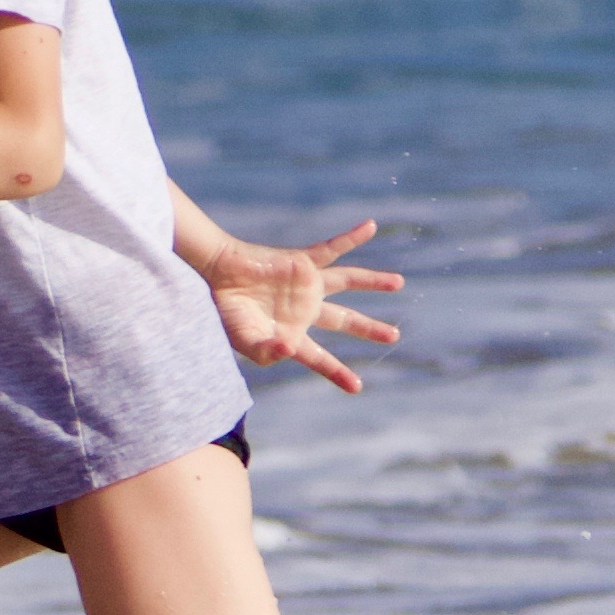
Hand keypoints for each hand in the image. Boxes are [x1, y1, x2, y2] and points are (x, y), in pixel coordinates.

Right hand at [197, 218, 403, 393]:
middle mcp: (305, 309)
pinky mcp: (303, 261)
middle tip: (394, 335)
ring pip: (347, 281)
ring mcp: (307, 284)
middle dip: (369, 328)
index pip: (320, 357)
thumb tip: (290, 348)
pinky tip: (371, 226)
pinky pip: (332, 248)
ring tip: (398, 283)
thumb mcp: (244, 340)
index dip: (337, 372)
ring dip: (372, 282)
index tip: (356, 387)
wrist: (216, 275)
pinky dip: (352, 238)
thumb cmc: (226, 312)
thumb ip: (266, 350)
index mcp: (292, 333)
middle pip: (345, 320)